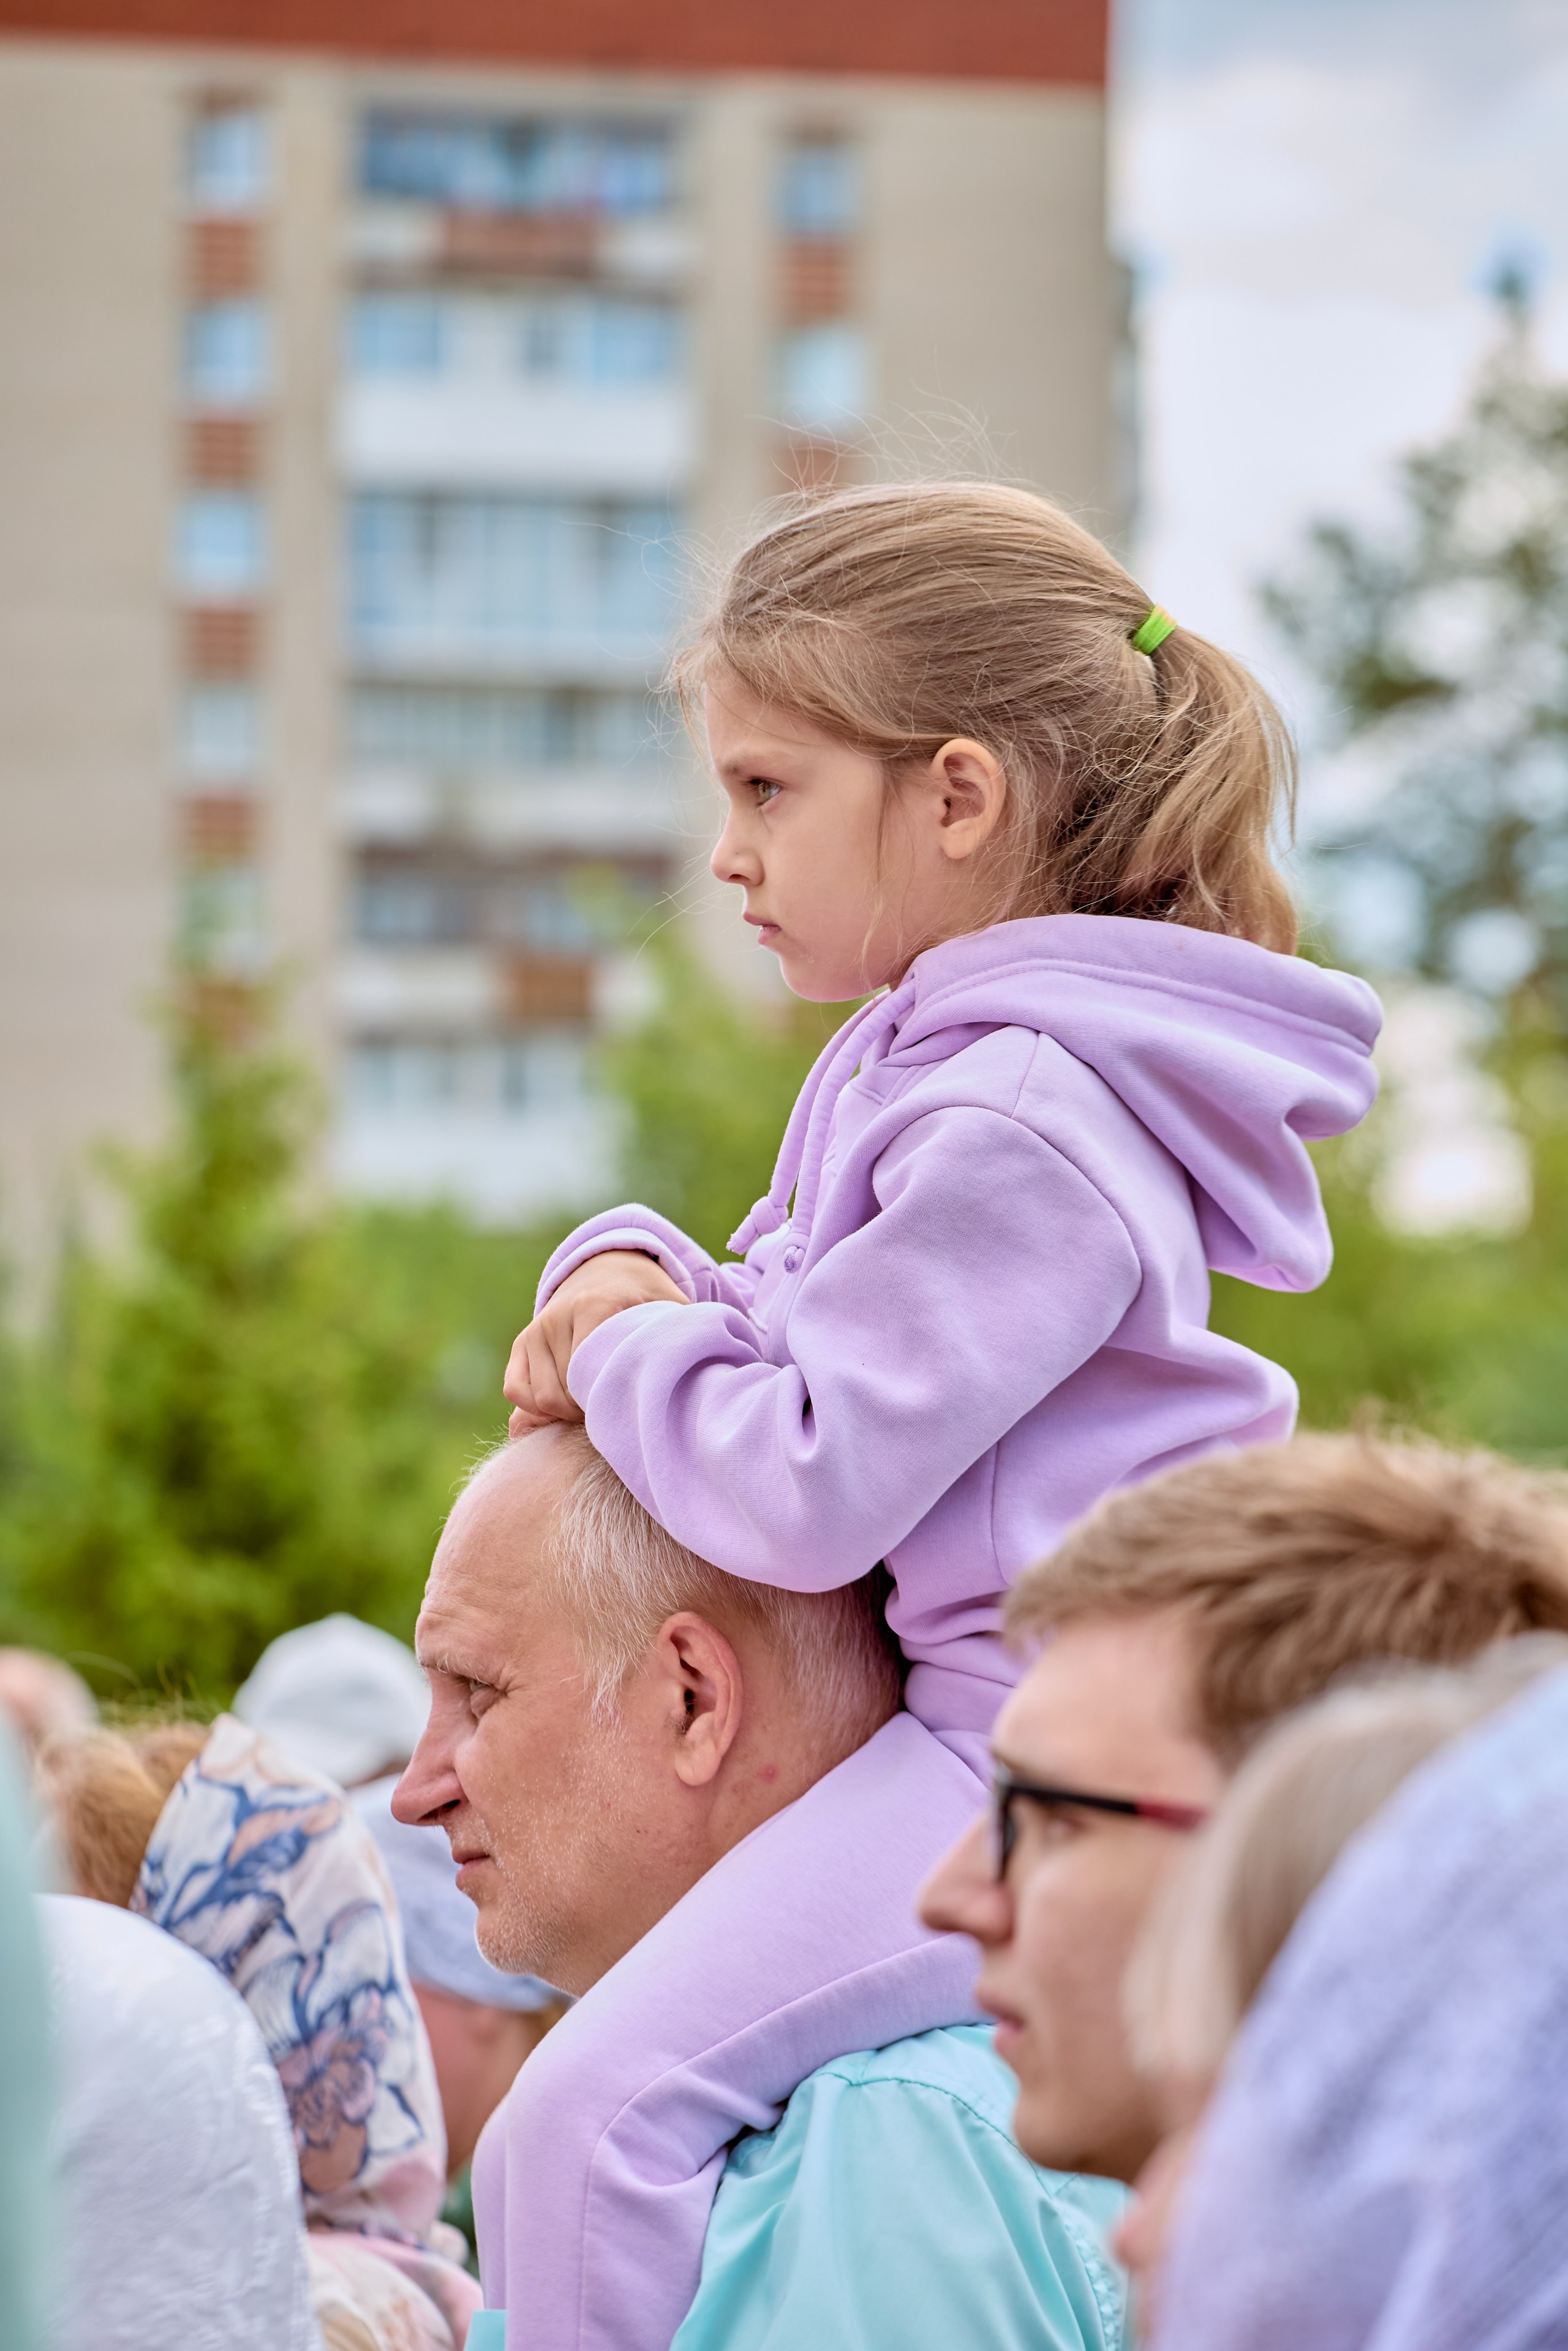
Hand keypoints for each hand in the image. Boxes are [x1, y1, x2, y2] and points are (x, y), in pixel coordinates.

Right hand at [504, 1250, 688, 1435]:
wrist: (614, 1270)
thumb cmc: (651, 1303)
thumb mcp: (674, 1315)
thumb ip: (680, 1348)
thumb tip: (683, 1392)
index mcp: (596, 1305)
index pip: (590, 1377)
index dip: (609, 1403)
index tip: (631, 1404)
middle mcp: (558, 1315)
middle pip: (566, 1395)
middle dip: (591, 1413)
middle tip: (617, 1409)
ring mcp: (536, 1329)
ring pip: (541, 1399)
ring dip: (568, 1414)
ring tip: (598, 1405)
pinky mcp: (522, 1342)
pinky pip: (516, 1390)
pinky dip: (538, 1408)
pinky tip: (569, 1404)